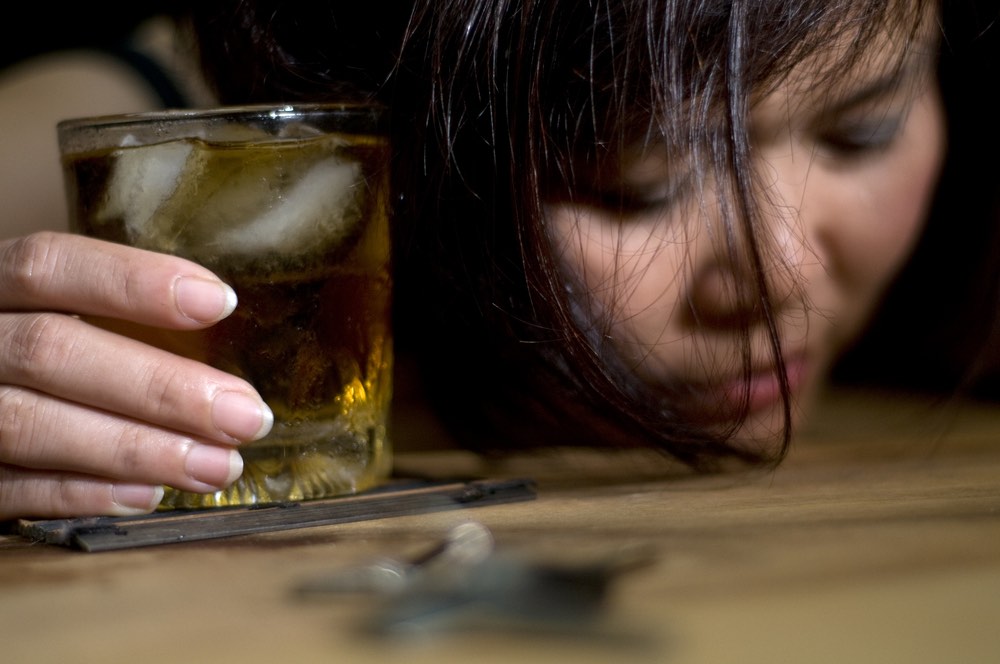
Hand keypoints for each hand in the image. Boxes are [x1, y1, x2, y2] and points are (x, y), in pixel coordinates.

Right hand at [0, 232, 272, 518]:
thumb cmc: (22, 354)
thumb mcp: (40, 312)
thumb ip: (104, 315)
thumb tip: (218, 333)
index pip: (49, 266)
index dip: (133, 283)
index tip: (220, 302)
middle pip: (50, 351)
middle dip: (160, 386)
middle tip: (245, 416)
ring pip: (30, 424)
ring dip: (136, 450)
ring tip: (217, 465)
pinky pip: (8, 489)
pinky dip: (81, 493)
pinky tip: (147, 495)